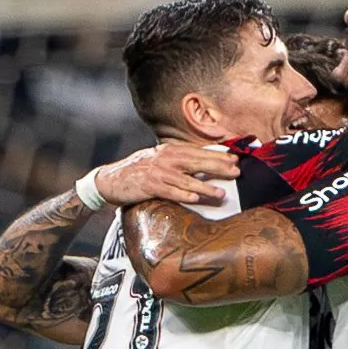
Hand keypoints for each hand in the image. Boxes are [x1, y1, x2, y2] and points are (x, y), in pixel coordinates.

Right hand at [95, 143, 239, 204]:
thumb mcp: (161, 160)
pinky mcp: (149, 185)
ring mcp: (158, 172)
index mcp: (171, 150)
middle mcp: (166, 158)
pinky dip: (183, 194)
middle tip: (236, 172)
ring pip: (187, 179)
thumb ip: (181, 161)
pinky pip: (170, 191)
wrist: (110, 179)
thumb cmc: (140, 171)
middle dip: (218, 167)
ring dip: (206, 186)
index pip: (199, 151)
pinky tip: (195, 198)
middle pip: (197, 162)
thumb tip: (206, 163)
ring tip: (221, 193)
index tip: (236, 159)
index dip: (218, 155)